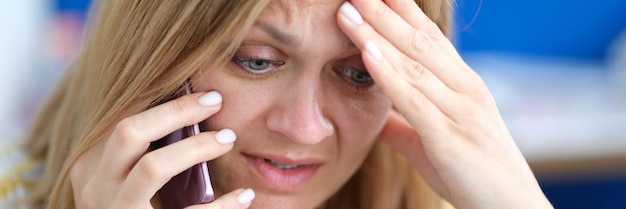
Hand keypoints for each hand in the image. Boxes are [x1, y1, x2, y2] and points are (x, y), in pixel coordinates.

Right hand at [69, 92, 254, 208]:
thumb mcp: (129, 181)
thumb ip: (145, 151)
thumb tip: (191, 108)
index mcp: (91, 167)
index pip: (120, 118)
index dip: (159, 97)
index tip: (199, 87)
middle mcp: (95, 188)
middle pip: (128, 132)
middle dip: (176, 111)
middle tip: (216, 101)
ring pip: (152, 168)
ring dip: (196, 148)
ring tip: (229, 138)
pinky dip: (222, 205)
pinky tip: (244, 196)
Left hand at [337, 1, 551, 207]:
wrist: (509, 206)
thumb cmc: (471, 172)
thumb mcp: (432, 141)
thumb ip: (405, 124)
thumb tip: (378, 117)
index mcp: (461, 84)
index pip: (427, 37)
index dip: (399, 11)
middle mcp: (464, 88)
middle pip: (417, 40)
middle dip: (383, 11)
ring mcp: (460, 110)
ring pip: (413, 63)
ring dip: (377, 34)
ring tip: (347, 10)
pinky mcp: (450, 137)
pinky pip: (415, 100)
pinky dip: (389, 74)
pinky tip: (368, 52)